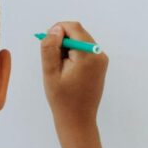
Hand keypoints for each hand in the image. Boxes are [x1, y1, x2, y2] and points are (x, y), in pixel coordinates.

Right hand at [39, 20, 107, 134]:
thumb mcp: (50, 73)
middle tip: (51, 59)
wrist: (78, 120)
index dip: (57, 30)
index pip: (73, 28)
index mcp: (88, 55)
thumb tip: (55, 29)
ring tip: (59, 67)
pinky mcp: (100, 65)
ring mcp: (102, 60)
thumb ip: (50, 48)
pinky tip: (67, 70)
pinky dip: (73, 54)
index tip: (46, 43)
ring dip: (67, 47)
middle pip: (78, 32)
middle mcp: (99, 54)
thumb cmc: (62, 99)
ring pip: (81, 41)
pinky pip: (85, 50)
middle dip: (62, 39)